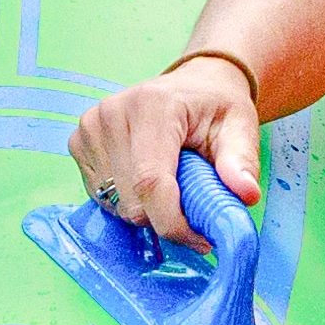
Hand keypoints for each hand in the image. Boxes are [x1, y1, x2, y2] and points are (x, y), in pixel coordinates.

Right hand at [61, 50, 262, 249]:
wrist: (192, 84)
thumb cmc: (216, 107)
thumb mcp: (241, 127)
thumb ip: (242, 161)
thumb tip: (246, 195)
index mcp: (152, 106)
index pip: (151, 183)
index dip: (174, 223)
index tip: (202, 240)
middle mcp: (112, 114)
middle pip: (132, 201)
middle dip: (165, 218)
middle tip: (192, 204)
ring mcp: (89, 128)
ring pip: (115, 204)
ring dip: (146, 209)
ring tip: (170, 183)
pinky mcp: (78, 142)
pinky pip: (101, 196)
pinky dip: (127, 200)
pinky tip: (145, 178)